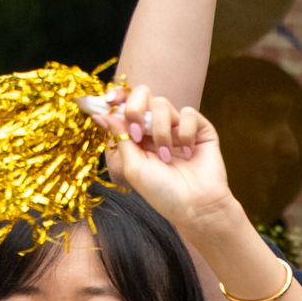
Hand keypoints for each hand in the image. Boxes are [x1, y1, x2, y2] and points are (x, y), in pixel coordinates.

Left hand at [96, 90, 235, 226]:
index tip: (108, 100)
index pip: (125, 105)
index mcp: (138, 136)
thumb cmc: (162, 193)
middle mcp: (157, 128)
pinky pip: (189, 113)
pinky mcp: (200, 129)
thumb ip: (119, 137)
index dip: (117, 97)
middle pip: (143, 94)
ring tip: (167, 156)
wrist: (196, 206)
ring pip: (163, 104)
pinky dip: (185, 132)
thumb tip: (101, 114)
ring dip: (161, 131)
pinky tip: (188, 152)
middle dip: (135, 108)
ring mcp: (178, 127)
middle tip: (138, 131)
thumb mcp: (132, 166)